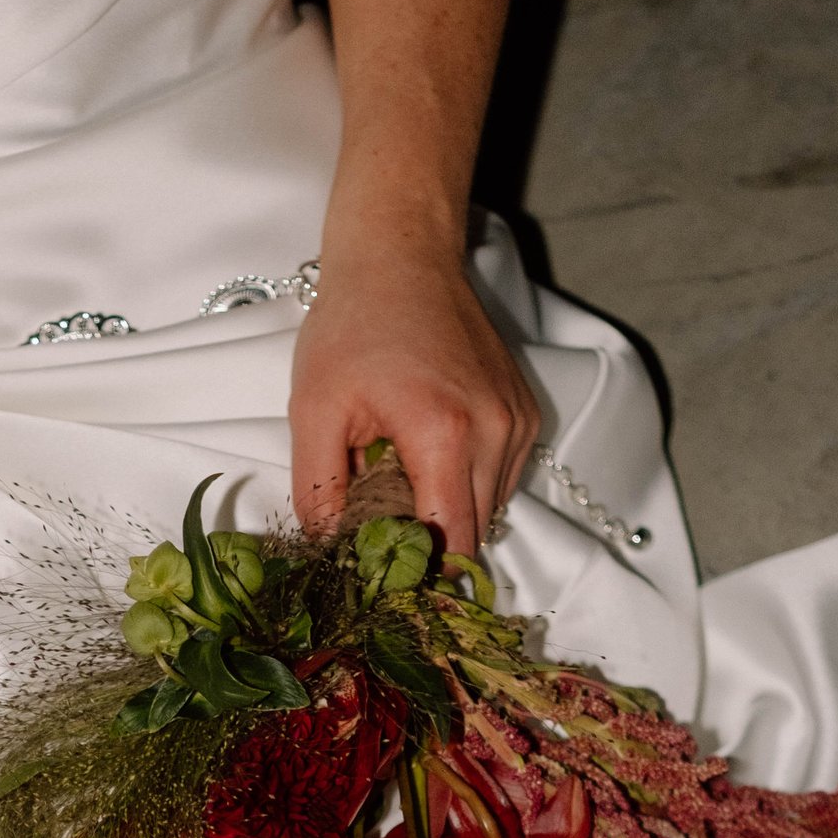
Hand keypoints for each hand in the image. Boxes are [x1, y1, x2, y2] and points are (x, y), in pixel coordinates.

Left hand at [288, 244, 541, 559]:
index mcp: (444, 434)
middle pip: (474, 533)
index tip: (389, 581)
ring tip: (404, 479)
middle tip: (384, 530)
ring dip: (450, 512)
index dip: (422, 574)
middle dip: (431, 545)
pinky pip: (501, 479)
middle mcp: (495, 431)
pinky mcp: (524, 413)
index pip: (452, 543)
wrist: (401, 256)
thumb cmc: (352, 325)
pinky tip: (430, 457)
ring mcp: (517, 421)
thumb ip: (317, 490)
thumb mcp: (313, 410)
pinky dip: (467, 484)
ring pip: (490, 510)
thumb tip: (329, 552)